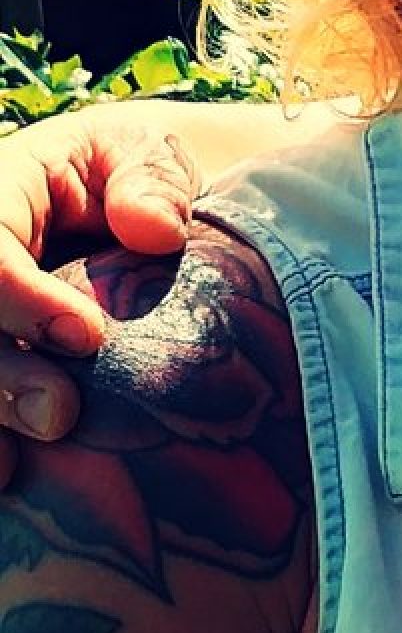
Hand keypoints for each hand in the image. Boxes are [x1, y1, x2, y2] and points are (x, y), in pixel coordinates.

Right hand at [0, 108, 199, 476]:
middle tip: (60, 416)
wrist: (139, 212)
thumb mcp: (150, 154)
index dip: (21, 299)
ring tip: (14, 467)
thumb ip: (152, 182)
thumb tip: (154, 232)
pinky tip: (4, 478)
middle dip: (0, 375)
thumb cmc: (141, 177)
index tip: (89, 337)